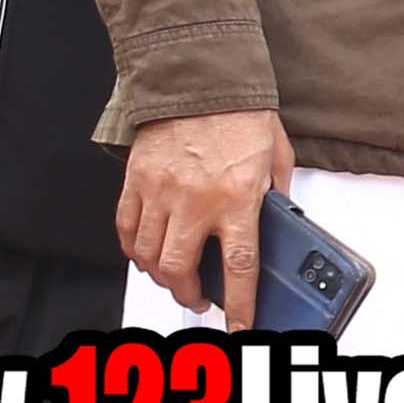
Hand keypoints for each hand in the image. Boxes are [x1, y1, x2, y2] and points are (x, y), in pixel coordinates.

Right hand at [116, 110, 292, 315]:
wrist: (200, 77)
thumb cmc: (241, 115)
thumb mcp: (278, 158)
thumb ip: (276, 195)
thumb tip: (277, 223)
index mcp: (237, 198)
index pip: (238, 267)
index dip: (239, 304)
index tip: (240, 326)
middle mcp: (195, 200)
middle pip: (179, 268)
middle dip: (187, 293)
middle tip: (198, 298)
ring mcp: (160, 191)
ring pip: (147, 254)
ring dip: (159, 275)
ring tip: (173, 278)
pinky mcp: (135, 179)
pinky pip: (125, 227)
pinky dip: (132, 248)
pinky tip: (144, 253)